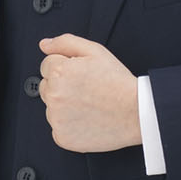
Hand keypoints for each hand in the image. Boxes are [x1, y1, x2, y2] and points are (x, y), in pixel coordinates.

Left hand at [37, 34, 142, 151]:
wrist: (135, 113)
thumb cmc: (118, 82)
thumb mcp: (95, 51)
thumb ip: (65, 42)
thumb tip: (44, 45)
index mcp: (58, 72)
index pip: (47, 65)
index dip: (66, 67)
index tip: (82, 75)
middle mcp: (53, 95)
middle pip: (46, 87)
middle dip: (61, 86)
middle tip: (87, 90)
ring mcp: (56, 118)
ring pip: (52, 108)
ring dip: (64, 106)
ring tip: (89, 105)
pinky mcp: (62, 137)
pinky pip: (58, 128)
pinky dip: (69, 125)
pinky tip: (87, 119)